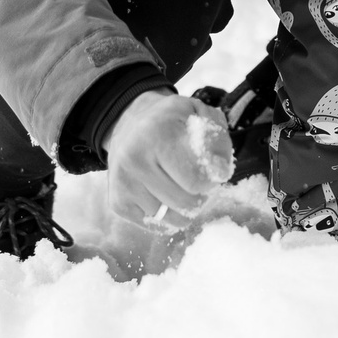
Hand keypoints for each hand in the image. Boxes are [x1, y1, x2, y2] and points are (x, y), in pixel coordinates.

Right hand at [103, 91, 234, 233]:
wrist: (126, 122)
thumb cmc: (170, 120)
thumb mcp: (198, 113)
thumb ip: (217, 140)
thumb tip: (220, 172)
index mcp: (158, 134)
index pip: (196, 181)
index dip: (213, 180)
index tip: (214, 171)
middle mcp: (135, 159)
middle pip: (185, 202)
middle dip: (201, 196)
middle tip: (200, 181)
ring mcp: (123, 183)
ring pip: (170, 218)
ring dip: (184, 209)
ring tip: (183, 187)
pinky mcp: (117, 202)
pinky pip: (154, 224)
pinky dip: (166, 216)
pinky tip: (165, 195)